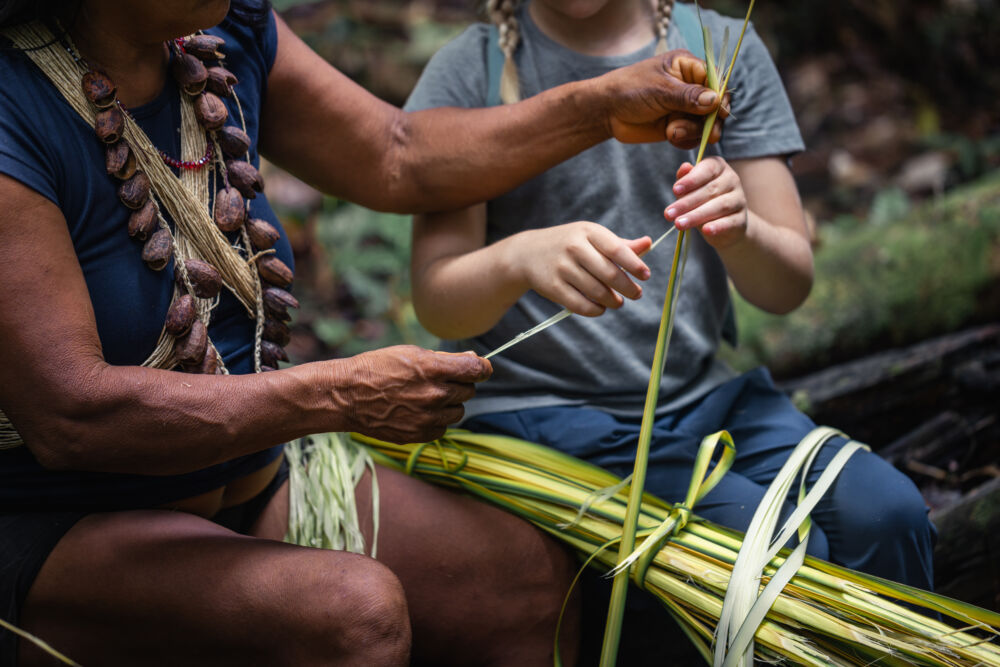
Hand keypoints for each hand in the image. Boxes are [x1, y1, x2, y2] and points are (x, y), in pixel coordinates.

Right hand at [333, 346, 491, 443]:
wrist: (347, 396)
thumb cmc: (377, 368)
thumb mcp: (410, 353)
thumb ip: (444, 359)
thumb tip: (474, 359)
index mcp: (433, 369)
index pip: (476, 369)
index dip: (482, 367)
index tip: (480, 368)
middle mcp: (434, 394)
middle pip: (469, 390)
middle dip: (460, 384)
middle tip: (440, 380)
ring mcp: (428, 417)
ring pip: (459, 411)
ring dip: (449, 403)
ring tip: (427, 396)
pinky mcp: (420, 434)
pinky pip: (443, 427)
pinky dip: (437, 420)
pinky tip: (419, 411)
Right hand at [511, 222, 651, 315]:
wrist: (527, 254)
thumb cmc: (567, 244)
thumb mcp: (591, 237)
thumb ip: (620, 244)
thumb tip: (649, 243)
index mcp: (588, 232)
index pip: (617, 250)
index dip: (634, 265)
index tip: (645, 276)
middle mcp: (574, 247)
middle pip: (609, 274)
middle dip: (628, 288)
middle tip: (636, 294)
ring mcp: (562, 267)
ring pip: (597, 291)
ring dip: (613, 301)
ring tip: (618, 302)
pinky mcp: (553, 287)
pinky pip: (581, 305)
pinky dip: (596, 310)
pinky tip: (601, 307)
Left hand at [596, 50, 727, 146]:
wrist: (606, 111)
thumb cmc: (630, 90)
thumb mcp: (660, 90)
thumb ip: (688, 96)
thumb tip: (715, 100)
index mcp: (688, 67)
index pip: (716, 79)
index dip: (720, 96)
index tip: (719, 112)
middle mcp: (691, 86)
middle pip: (716, 104)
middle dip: (708, 119)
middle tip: (706, 132)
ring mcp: (685, 108)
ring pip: (706, 123)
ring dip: (693, 131)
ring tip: (672, 131)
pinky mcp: (678, 125)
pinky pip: (694, 136)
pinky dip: (686, 139)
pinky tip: (671, 136)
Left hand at [666, 157, 747, 248]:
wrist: (725, 225)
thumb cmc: (703, 201)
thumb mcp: (690, 190)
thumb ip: (686, 179)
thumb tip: (684, 168)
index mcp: (718, 167)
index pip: (707, 170)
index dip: (691, 180)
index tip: (675, 190)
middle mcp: (732, 180)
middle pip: (710, 190)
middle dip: (686, 203)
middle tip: (668, 214)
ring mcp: (739, 199)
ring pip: (719, 206)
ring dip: (696, 216)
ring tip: (679, 224)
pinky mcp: (741, 219)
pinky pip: (729, 222)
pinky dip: (717, 226)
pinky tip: (705, 230)